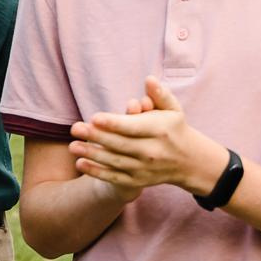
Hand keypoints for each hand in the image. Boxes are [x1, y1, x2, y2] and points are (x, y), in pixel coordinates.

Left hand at [69, 76, 225, 195]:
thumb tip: (149, 79)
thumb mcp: (173, 109)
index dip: (114, 123)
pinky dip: (97, 172)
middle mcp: (152, 151)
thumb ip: (160, 94)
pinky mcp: (138, 181)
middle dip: (96, 137)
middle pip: (120, 144)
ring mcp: (145, 168)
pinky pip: (114, 177)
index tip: (94, 118)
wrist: (188, 162)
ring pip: (115, 162)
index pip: (133, 127)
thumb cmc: (174, 128)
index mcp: (160, 131)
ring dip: (92, 154)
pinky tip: (80, 164)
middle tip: (74, 128)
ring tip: (72, 146)